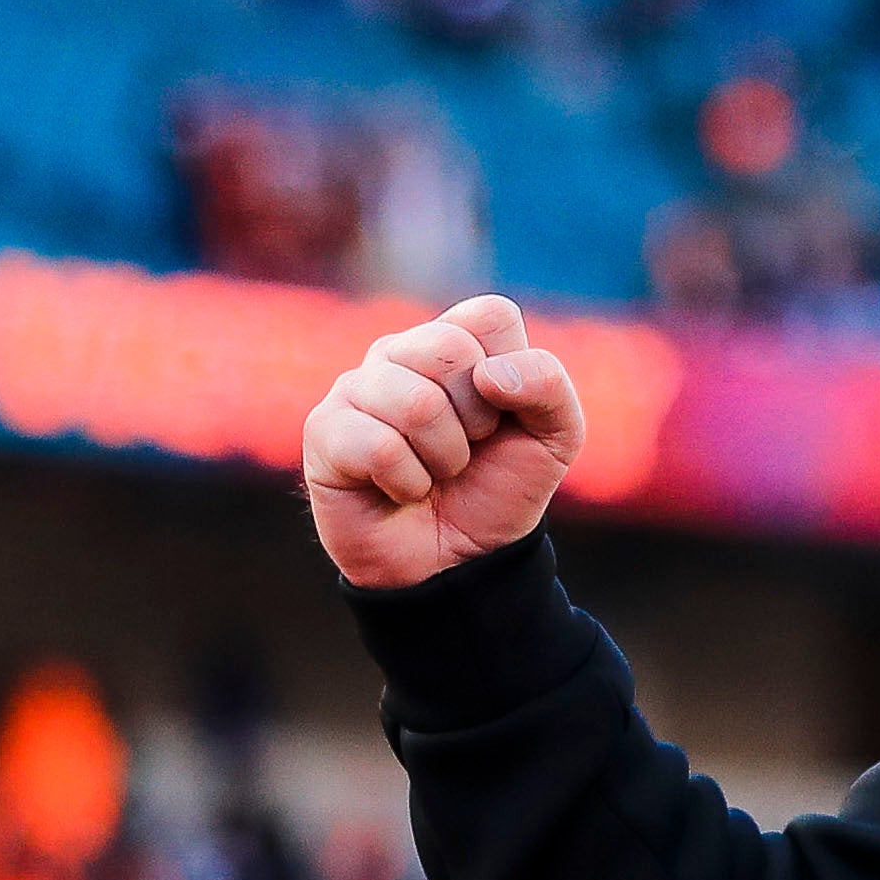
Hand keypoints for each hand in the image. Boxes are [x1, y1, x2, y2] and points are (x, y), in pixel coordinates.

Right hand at [305, 295, 585, 589]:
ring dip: (444, 458)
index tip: (502, 418)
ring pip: (416, 402)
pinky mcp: (325, 431)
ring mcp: (357, 388)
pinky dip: (408, 483)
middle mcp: (400, 353)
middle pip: (447, 348)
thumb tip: (490, 374)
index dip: (511, 375)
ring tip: (435, 474)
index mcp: (454, 341)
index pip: (489, 316)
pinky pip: (379, 446)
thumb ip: (549, 386)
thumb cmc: (499, 490)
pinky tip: (402, 491)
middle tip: (466, 450)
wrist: (459, 562)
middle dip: (476, 419)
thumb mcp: (555, 439)